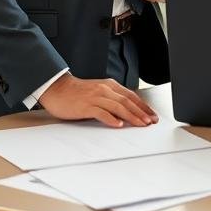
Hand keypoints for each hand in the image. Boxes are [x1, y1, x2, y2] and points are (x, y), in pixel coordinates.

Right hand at [38, 73, 157, 127]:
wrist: (57, 88)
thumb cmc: (78, 92)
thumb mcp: (99, 91)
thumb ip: (112, 98)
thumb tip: (127, 110)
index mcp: (110, 85)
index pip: (132, 96)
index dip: (143, 106)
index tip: (152, 115)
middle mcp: (105, 89)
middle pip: (128, 101)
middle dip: (141, 112)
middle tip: (150, 122)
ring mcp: (96, 97)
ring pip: (118, 107)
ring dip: (131, 116)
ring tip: (140, 124)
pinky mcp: (86, 106)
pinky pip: (101, 113)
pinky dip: (111, 119)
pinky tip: (118, 125)